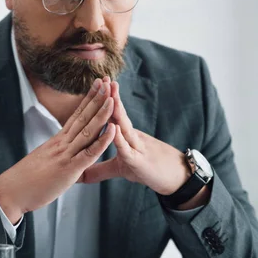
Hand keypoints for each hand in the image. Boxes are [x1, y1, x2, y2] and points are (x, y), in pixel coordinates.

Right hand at [0, 79, 115, 222]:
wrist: (11, 191)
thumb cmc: (26, 181)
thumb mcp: (44, 162)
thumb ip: (56, 155)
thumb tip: (61, 153)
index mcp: (57, 142)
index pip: (75, 117)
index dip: (87, 101)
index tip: (96, 87)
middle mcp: (62, 144)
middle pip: (82, 117)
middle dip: (96, 99)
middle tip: (107, 80)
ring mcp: (66, 155)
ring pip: (88, 131)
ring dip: (102, 114)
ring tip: (112, 97)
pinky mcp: (69, 169)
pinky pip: (89, 153)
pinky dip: (102, 141)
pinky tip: (113, 129)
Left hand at [81, 79, 191, 195]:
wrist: (177, 178)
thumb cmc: (148, 171)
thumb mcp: (120, 170)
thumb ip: (100, 170)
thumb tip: (80, 175)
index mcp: (125, 137)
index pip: (112, 116)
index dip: (103, 102)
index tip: (95, 85)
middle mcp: (131, 139)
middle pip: (119, 115)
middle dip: (110, 97)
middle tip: (102, 79)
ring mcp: (136, 149)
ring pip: (124, 127)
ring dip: (117, 111)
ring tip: (110, 93)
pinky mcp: (139, 163)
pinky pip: (127, 150)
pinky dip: (120, 140)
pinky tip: (114, 129)